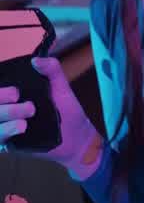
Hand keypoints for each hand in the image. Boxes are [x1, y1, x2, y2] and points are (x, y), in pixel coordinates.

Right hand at [0, 56, 102, 178]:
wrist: (76, 137)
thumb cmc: (67, 110)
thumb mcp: (61, 87)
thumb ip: (52, 70)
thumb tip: (36, 60)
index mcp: (16, 95)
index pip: (0, 88)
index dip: (1, 90)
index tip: (14, 91)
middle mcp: (7, 109)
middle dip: (0, 98)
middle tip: (16, 96)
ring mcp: (6, 126)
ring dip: (6, 115)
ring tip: (24, 120)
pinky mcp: (9, 143)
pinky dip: (5, 131)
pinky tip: (20, 128)